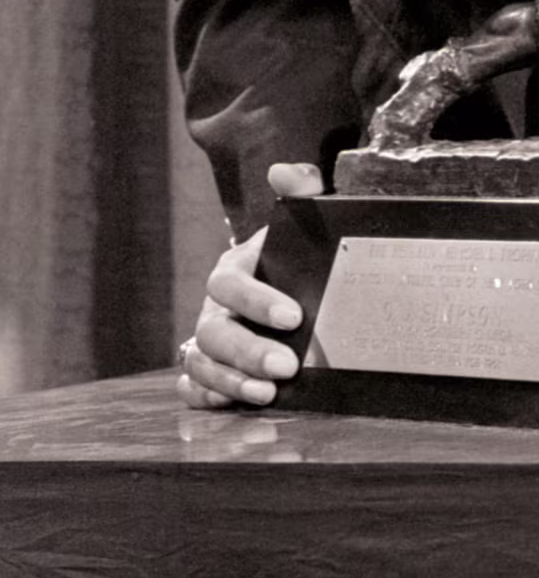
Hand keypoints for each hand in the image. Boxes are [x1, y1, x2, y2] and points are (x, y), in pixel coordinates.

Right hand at [177, 162, 323, 410]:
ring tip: (269, 393)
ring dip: (231, 381)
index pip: (229, 282)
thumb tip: (286, 172)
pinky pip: (192, 386)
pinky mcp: (209, 369)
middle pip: (213, 331)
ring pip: (201, 362)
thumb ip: (304, 191)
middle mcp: (214, 305)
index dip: (256, 300)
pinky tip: (233, 405)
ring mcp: (208, 339)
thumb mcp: (306, 221)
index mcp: (234, 267)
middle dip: (248, 352)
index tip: (294, 317)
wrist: (294, 284)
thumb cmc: (298, 255)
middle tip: (286, 367)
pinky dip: (205, 397)